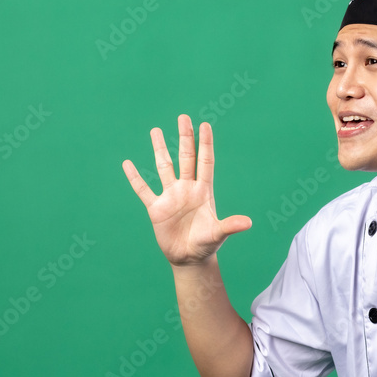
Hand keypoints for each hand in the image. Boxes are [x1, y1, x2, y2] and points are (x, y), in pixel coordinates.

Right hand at [122, 114, 251, 266]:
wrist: (189, 259)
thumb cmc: (207, 245)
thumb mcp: (218, 234)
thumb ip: (230, 226)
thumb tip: (248, 223)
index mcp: (203, 192)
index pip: (205, 162)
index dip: (204, 144)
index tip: (205, 125)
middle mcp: (186, 189)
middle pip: (185, 158)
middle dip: (184, 138)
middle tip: (183, 117)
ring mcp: (170, 197)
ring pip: (164, 167)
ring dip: (159, 149)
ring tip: (155, 130)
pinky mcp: (156, 208)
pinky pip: (143, 190)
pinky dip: (135, 178)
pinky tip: (128, 164)